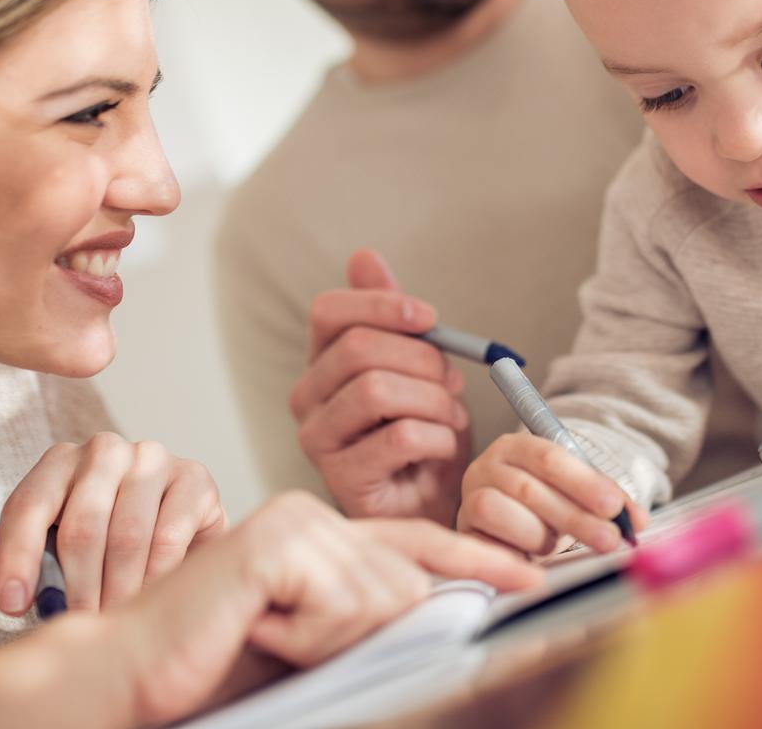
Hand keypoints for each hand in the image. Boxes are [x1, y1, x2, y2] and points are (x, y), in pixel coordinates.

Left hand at [0, 433, 225, 614]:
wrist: (168, 547)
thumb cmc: (98, 552)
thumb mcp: (44, 555)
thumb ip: (1, 552)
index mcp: (60, 461)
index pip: (29, 504)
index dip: (15, 558)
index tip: (11, 607)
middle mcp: (106, 449)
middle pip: (81, 522)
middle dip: (75, 585)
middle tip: (76, 624)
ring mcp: (154, 459)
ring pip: (128, 532)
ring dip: (116, 588)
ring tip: (111, 619)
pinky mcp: (195, 479)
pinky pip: (170, 534)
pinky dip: (155, 576)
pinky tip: (147, 598)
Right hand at [117, 492, 542, 723]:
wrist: (131, 670)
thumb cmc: (214, 662)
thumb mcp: (312, 641)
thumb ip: (367, 619)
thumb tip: (439, 613)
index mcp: (321, 533)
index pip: (417, 542)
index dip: (475, 560)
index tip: (527, 579)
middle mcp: (312, 514)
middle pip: (405, 581)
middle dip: (364, 633)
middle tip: (285, 638)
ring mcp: (293, 521)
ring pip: (381, 597)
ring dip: (328, 640)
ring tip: (266, 632)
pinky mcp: (276, 543)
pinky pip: (341, 603)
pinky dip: (306, 635)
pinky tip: (258, 626)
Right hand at [294, 249, 470, 524]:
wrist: (432, 504)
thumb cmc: (423, 430)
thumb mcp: (416, 365)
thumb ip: (392, 315)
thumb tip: (363, 256)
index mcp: (322, 361)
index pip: (328, 312)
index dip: (380, 304)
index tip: (430, 317)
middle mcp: (308, 397)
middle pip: (357, 349)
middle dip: (421, 358)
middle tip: (453, 380)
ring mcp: (318, 440)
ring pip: (377, 391)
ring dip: (434, 400)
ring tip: (452, 417)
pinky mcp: (342, 478)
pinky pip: (399, 437)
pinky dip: (438, 437)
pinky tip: (445, 447)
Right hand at [456, 434, 646, 557]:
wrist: (505, 529)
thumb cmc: (542, 508)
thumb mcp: (575, 496)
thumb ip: (606, 502)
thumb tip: (637, 521)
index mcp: (517, 446)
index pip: (550, 457)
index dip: (584, 482)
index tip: (614, 507)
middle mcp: (488, 465)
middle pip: (531, 487)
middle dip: (576, 516)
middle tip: (610, 538)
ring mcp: (471, 495)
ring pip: (503, 509)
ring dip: (542, 533)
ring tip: (556, 545)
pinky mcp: (464, 528)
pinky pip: (486, 537)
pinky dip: (517, 548)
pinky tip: (534, 556)